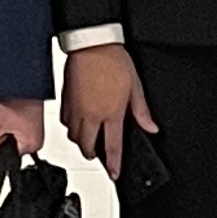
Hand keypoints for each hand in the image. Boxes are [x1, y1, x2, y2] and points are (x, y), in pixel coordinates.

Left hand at [0, 100, 43, 159]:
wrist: (22, 82)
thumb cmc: (15, 101)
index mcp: (31, 146)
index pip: (7, 157)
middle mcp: (37, 140)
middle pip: (9, 146)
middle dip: (0, 137)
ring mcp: (36, 129)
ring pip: (11, 136)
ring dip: (4, 128)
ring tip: (4, 115)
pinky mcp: (32, 120)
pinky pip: (16, 126)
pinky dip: (9, 121)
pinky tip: (8, 112)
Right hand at [62, 42, 154, 171]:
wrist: (91, 44)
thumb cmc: (113, 60)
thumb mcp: (135, 87)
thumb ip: (141, 111)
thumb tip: (150, 127)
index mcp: (111, 113)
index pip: (112, 146)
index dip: (114, 163)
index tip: (114, 173)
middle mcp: (91, 115)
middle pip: (87, 147)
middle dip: (93, 155)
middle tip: (99, 156)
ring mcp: (76, 109)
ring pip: (74, 137)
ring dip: (82, 142)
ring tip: (89, 140)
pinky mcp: (66, 100)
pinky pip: (66, 122)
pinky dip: (72, 127)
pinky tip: (78, 122)